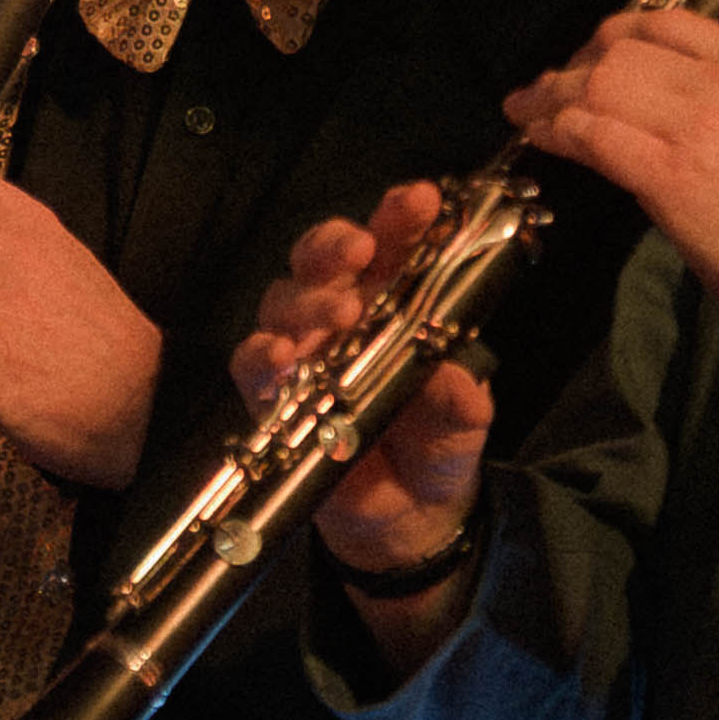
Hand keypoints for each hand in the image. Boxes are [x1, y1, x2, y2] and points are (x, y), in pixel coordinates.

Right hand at [234, 183, 493, 585]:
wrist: (409, 519)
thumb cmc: (439, 446)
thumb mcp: (465, 421)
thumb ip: (461, 399)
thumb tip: (450, 377)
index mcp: (394, 299)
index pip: (393, 243)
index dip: (401, 216)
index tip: (422, 200)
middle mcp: (342, 313)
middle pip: (323, 257)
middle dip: (336, 243)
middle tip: (361, 248)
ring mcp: (302, 350)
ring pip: (284, 300)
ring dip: (308, 300)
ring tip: (340, 314)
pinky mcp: (270, 395)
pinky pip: (252, 364)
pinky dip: (262, 354)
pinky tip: (281, 355)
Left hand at [501, 8, 718, 344]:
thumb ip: (715, 99)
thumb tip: (644, 102)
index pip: (664, 22)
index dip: (612, 36)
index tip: (587, 57)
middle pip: (621, 50)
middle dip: (572, 67)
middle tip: (544, 91)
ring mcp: (697, 124)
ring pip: (599, 86)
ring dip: (552, 99)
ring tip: (528, 112)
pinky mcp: (671, 174)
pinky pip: (595, 135)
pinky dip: (559, 132)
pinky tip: (543, 138)